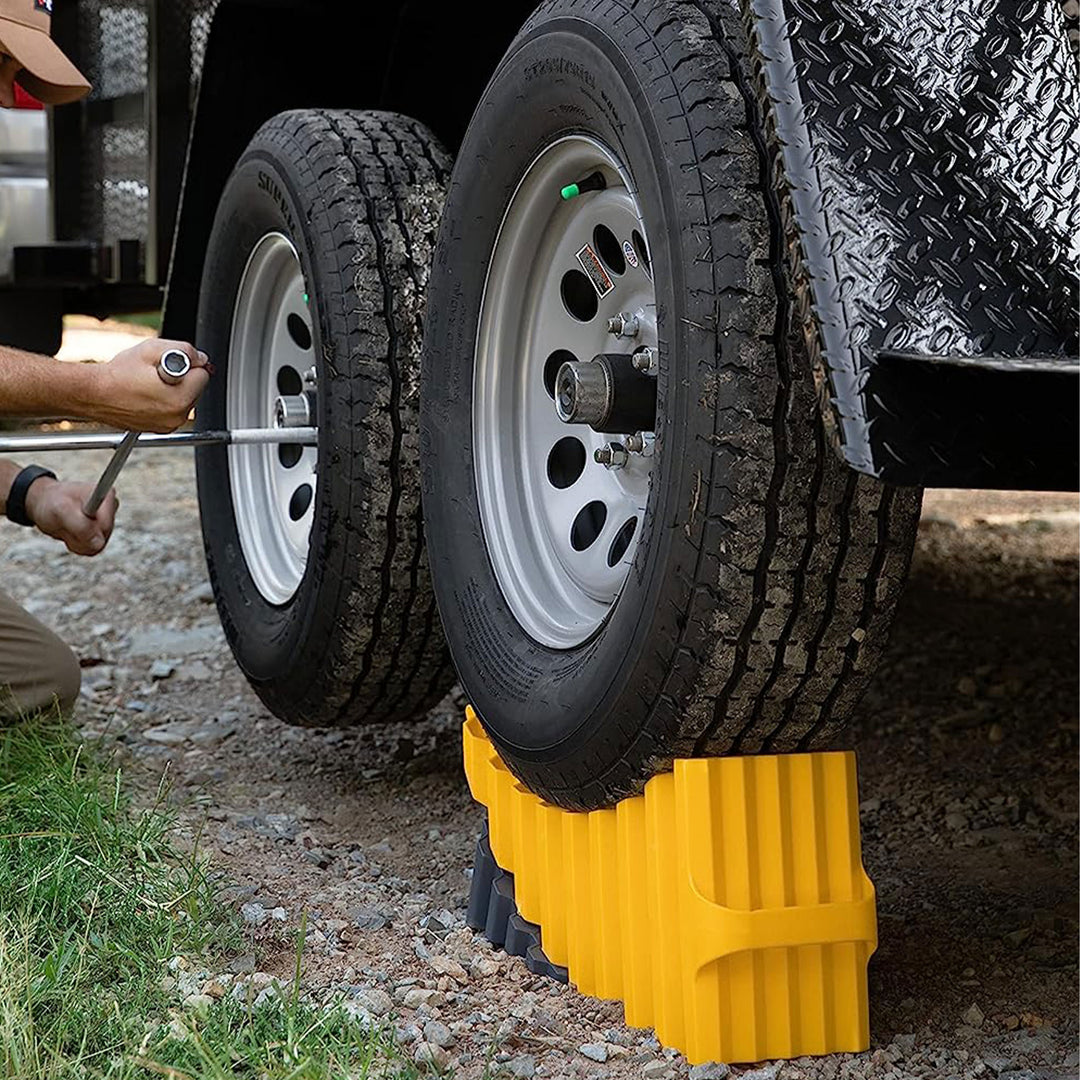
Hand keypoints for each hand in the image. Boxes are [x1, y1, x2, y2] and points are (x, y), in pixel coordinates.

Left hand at [25, 476, 117, 555]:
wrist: (45, 504)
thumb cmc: (52, 502)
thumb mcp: (60, 509)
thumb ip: (80, 525)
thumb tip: (99, 543)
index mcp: (106, 497)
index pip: (105, 526)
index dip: (87, 529)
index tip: (74, 520)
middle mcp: (110, 510)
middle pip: (102, 537)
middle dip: (80, 536)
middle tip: (66, 523)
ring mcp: (107, 524)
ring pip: (96, 546)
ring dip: (76, 541)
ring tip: (67, 526)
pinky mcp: (100, 535)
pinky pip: (91, 550)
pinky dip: (76, 544)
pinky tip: (70, 531)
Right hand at [89, 338, 210, 432]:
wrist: (93, 394)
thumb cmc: (118, 374)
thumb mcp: (152, 349)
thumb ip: (184, 350)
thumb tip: (201, 358)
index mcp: (180, 398)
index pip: (204, 375)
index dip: (189, 364)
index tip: (171, 362)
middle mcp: (177, 417)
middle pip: (196, 389)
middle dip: (183, 378)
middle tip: (157, 372)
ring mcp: (168, 425)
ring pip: (185, 400)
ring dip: (174, 389)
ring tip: (150, 383)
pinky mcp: (160, 428)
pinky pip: (172, 410)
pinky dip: (165, 400)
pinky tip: (147, 393)